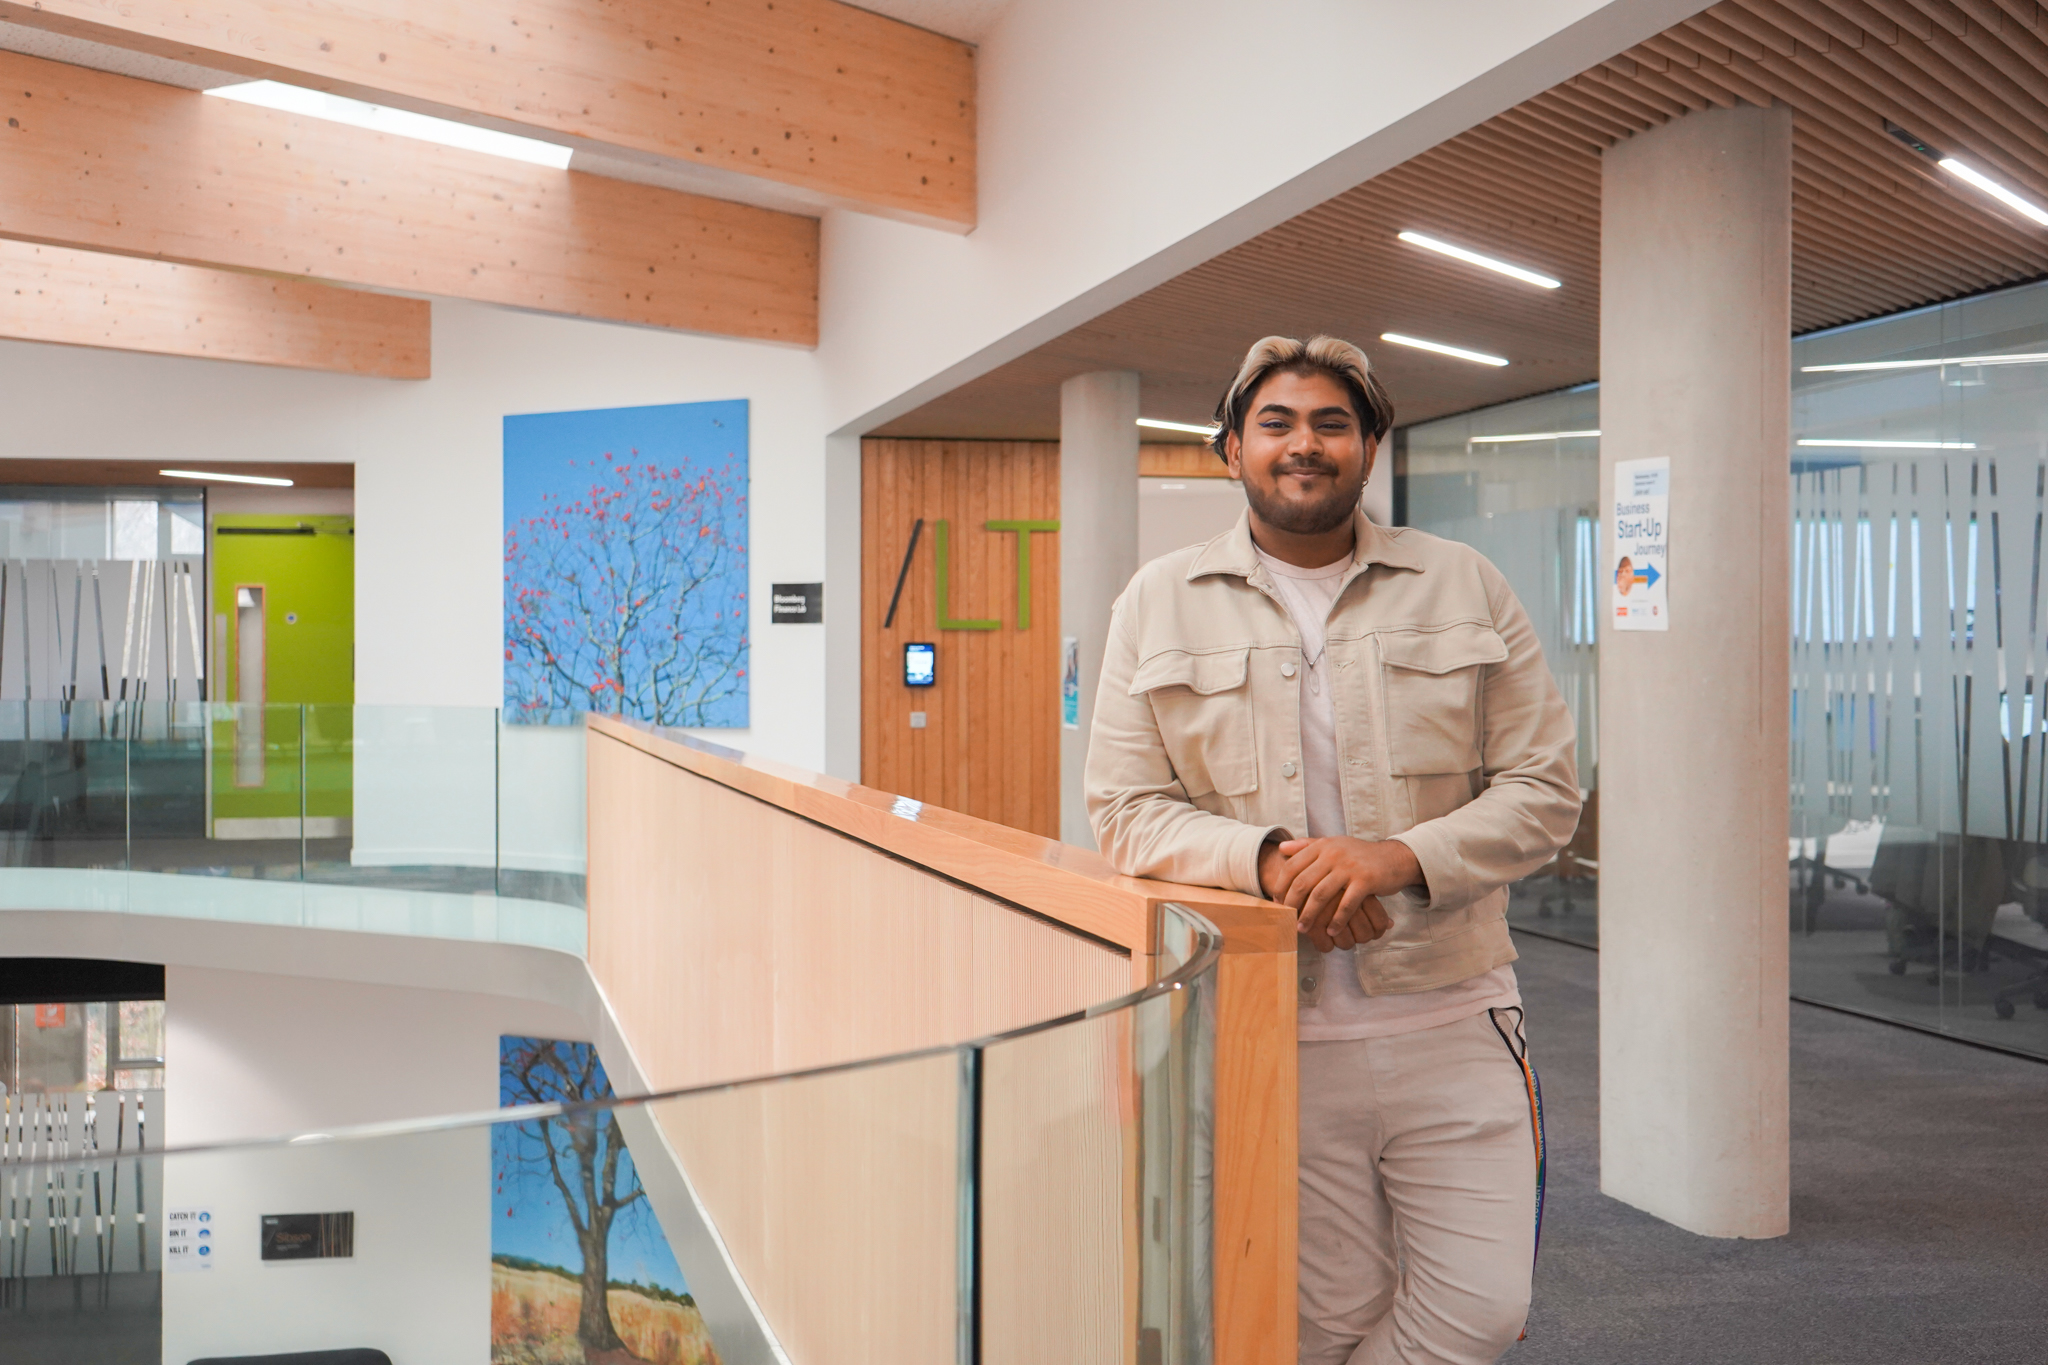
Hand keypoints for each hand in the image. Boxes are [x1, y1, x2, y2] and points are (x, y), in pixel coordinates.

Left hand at [1260, 836, 1422, 951]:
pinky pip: (1346, 905)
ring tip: (1302, 928)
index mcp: (1322, 846)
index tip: (1276, 903)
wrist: (1394, 857)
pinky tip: (1331, 930)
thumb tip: (1280, 848)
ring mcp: (1349, 867)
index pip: (1292, 867)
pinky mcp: (1366, 881)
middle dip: (1291, 904)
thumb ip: (1306, 845)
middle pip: (1302, 882)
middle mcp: (1333, 854)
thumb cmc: (1358, 855)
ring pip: (1321, 895)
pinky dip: (1337, 920)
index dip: (1280, 886)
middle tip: (1286, 919)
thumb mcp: (1332, 844)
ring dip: (1309, 915)